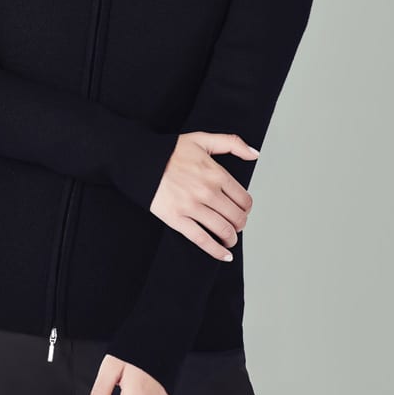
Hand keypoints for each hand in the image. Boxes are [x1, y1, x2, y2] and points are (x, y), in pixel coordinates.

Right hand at [149, 131, 259, 260]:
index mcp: (216, 173)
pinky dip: (216, 251)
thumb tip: (254, 154)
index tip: (242, 211)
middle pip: (237, 217)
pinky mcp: (177, 219)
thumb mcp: (202, 139)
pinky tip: (224, 255)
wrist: (140, 160)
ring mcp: (192, 207)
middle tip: (235, 225)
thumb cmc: (170, 151)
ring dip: (231, 238)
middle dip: (240, 224)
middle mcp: (207, 191)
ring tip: (229, 239)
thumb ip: (232, 143)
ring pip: (223, 230)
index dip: (246, 208)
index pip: (244, 199)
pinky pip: (202, 240)